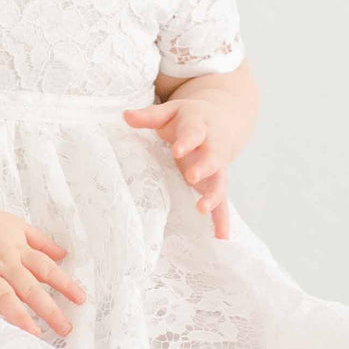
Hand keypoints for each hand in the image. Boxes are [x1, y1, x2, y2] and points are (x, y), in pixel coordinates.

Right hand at [0, 196, 86, 338]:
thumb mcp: (18, 225)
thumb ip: (41, 242)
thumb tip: (64, 255)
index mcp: (18, 249)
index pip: (46, 268)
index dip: (65, 284)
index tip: (81, 300)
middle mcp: (3, 262)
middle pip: (28, 286)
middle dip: (48, 308)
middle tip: (65, 328)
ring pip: (2, 294)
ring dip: (17, 314)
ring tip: (33, 333)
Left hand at [122, 97, 240, 239]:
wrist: (220, 120)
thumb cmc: (187, 118)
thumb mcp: (170, 112)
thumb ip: (149, 115)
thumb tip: (125, 115)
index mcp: (199, 125)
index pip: (193, 132)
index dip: (187, 141)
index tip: (178, 150)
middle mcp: (212, 147)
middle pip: (213, 156)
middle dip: (204, 167)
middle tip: (191, 177)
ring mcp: (217, 167)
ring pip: (219, 181)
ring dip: (213, 195)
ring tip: (202, 209)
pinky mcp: (217, 182)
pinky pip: (223, 202)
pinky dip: (223, 219)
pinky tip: (221, 237)